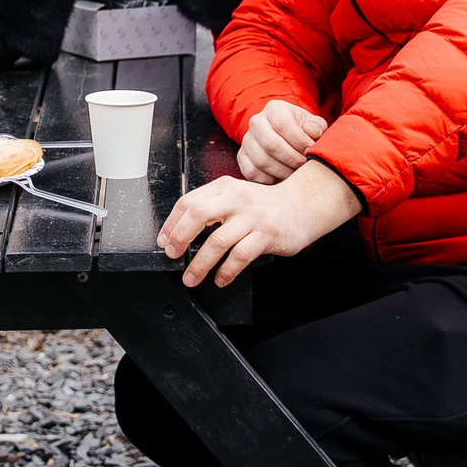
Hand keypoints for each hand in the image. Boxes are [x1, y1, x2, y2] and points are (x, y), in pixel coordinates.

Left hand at [158, 162, 362, 288]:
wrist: (302, 206)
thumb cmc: (264, 206)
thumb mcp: (236, 196)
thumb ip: (213, 207)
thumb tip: (181, 232)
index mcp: (224, 187)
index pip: (188, 202)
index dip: (171, 223)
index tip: (164, 241)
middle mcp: (237, 198)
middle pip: (198, 215)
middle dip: (180, 238)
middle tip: (173, 255)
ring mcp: (252, 216)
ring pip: (218, 241)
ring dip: (200, 264)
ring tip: (192, 277)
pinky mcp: (267, 234)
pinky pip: (240, 256)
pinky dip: (226, 271)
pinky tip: (220, 279)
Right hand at [238, 99, 327, 182]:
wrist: (284, 136)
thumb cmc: (301, 130)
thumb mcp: (312, 123)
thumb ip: (316, 126)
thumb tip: (313, 133)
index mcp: (274, 109)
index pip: (283, 124)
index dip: (299, 141)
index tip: (311, 152)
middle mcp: (256, 122)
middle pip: (271, 144)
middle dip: (291, 159)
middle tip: (305, 167)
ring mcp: (247, 140)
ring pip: (262, 161)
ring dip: (282, 172)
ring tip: (296, 174)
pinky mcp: (242, 157)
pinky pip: (252, 173)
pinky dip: (268, 180)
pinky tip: (281, 179)